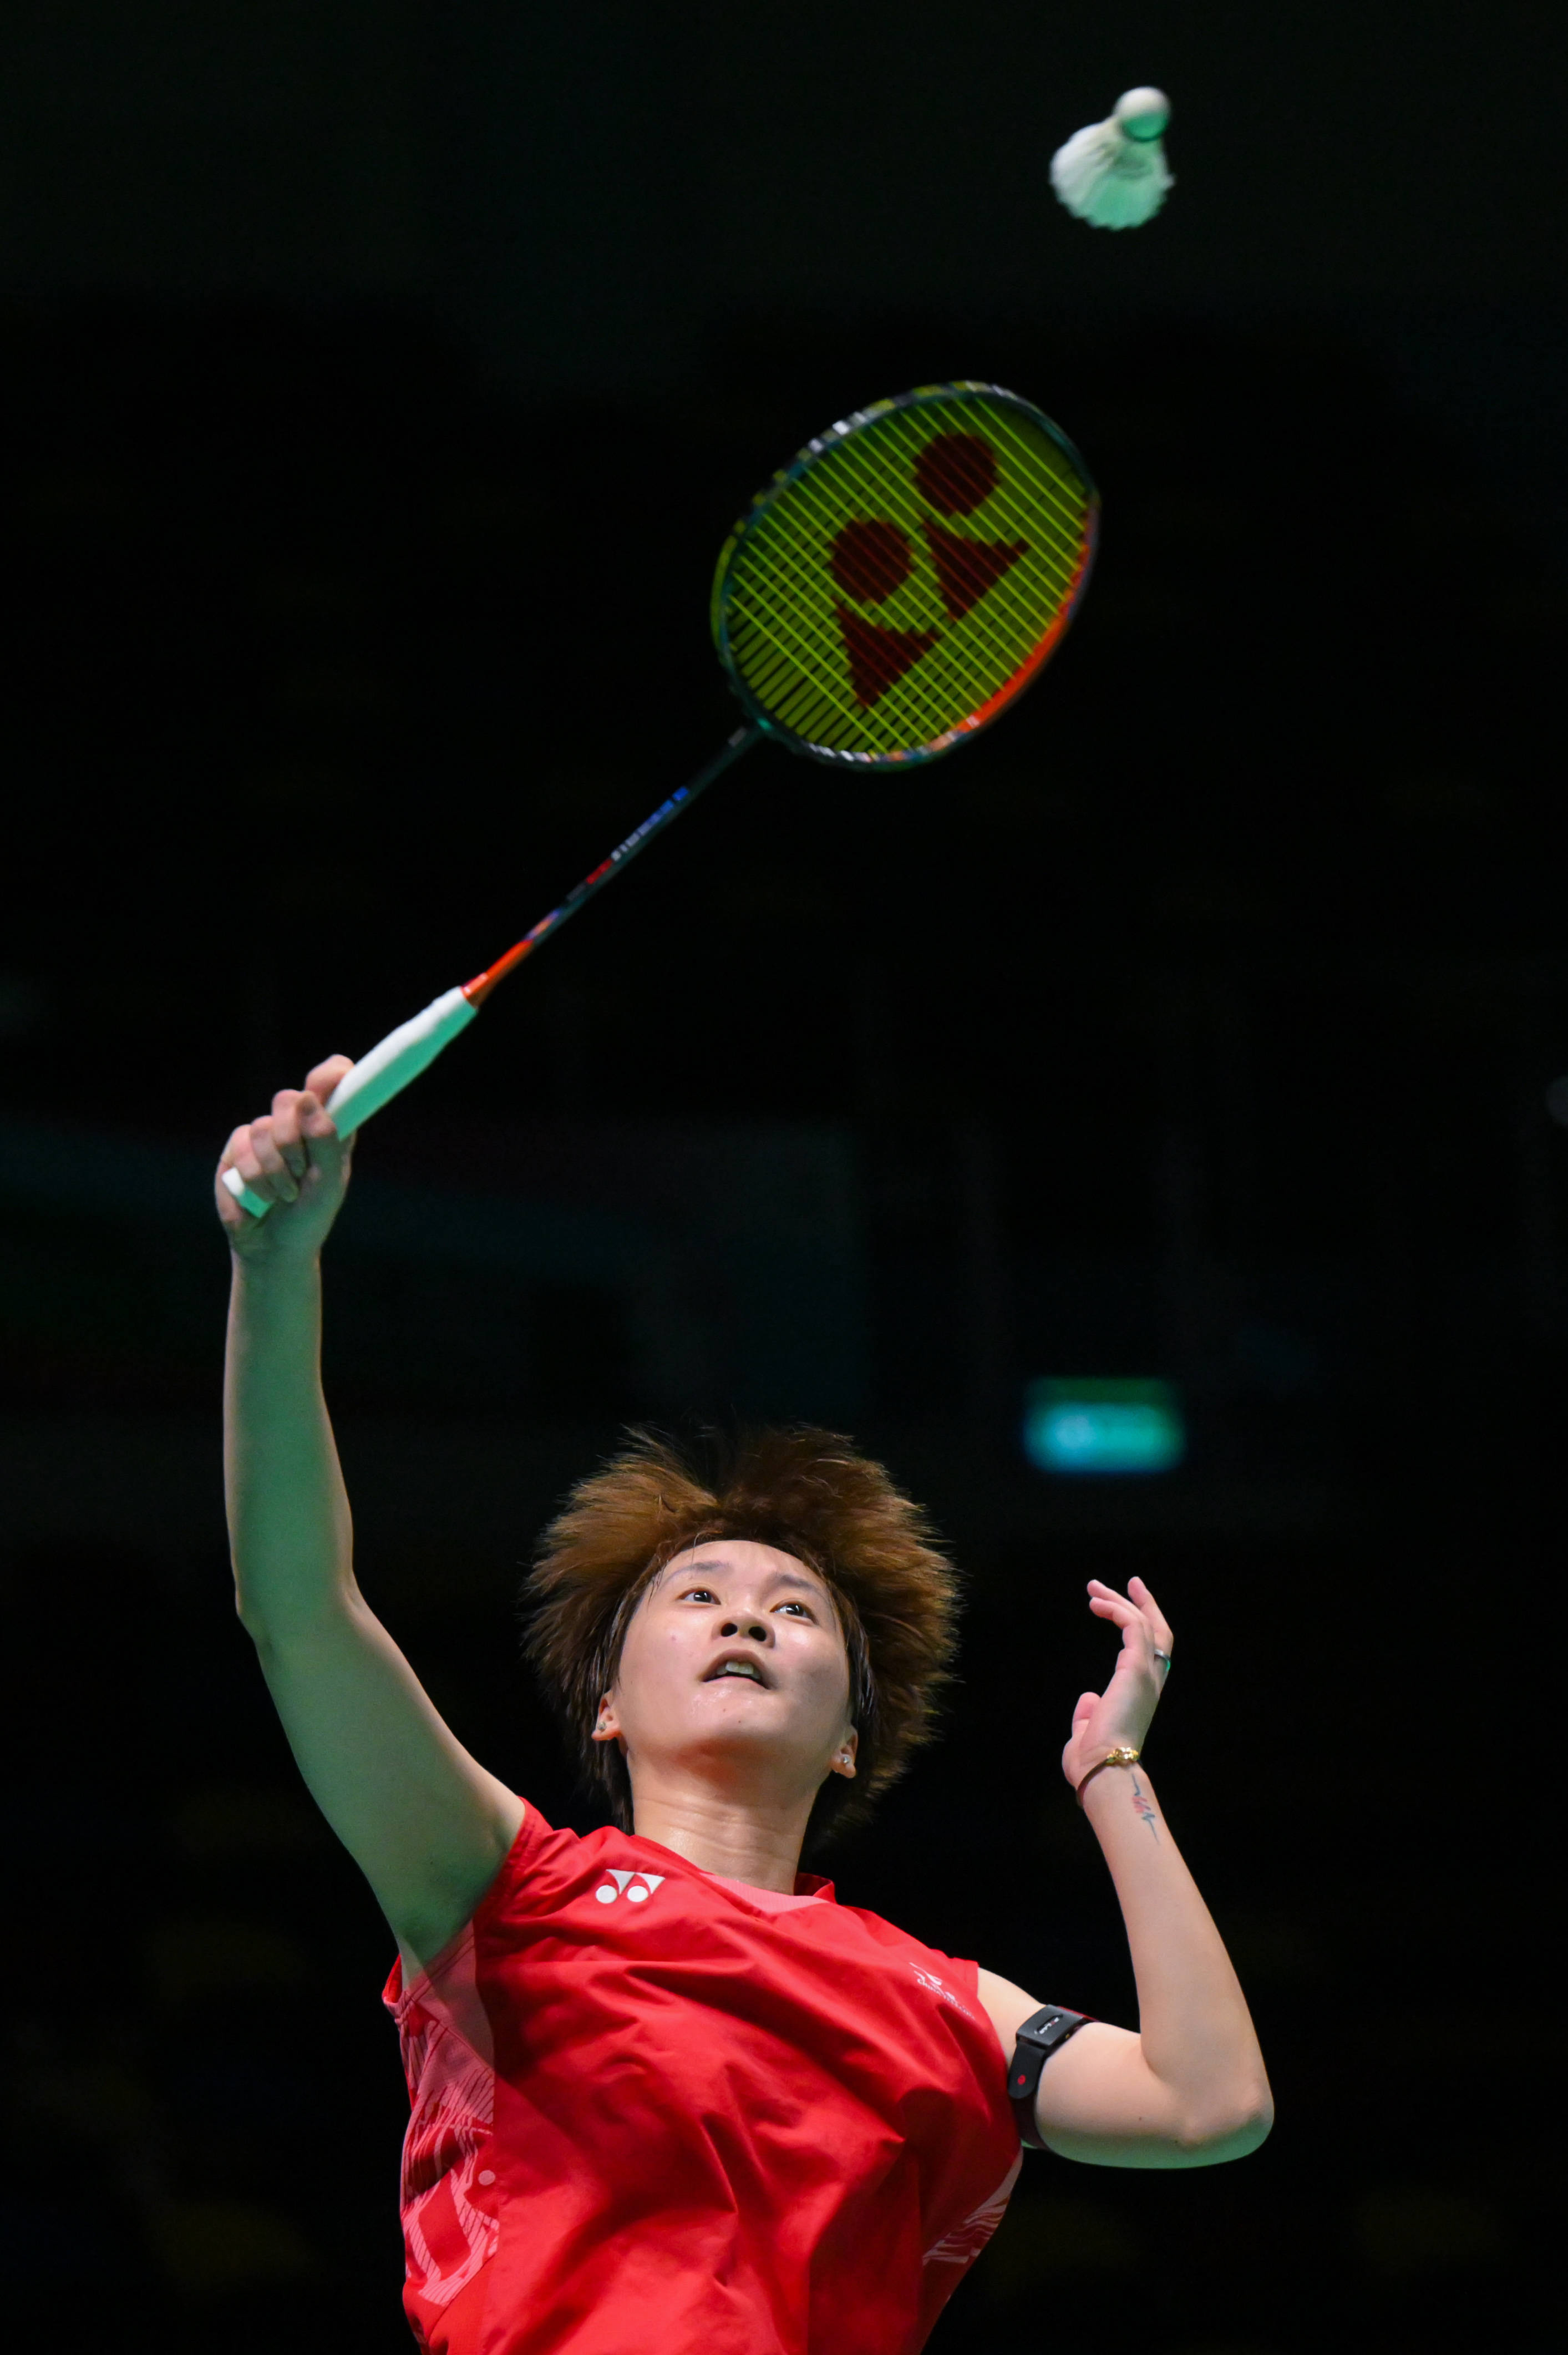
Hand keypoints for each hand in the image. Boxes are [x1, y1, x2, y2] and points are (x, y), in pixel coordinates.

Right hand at [215, 1055, 355, 1259]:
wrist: (274, 1247)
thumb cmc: (310, 1215)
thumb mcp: (329, 1183)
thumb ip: (326, 1141)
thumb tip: (307, 1098)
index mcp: (329, 1126)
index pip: (331, 1082)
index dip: (330, 1075)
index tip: (330, 1082)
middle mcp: (296, 1124)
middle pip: (289, 1099)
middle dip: (293, 1139)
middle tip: (301, 1172)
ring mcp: (265, 1134)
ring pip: (263, 1127)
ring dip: (275, 1169)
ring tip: (285, 1194)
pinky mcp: (237, 1149)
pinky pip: (242, 1146)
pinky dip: (255, 1177)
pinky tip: (263, 1196)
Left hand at [1060, 1575, 1172, 1790]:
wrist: (1103, 1770)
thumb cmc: (1093, 1761)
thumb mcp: (1088, 1732)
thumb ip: (1089, 1714)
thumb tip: (1089, 1699)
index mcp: (1141, 1697)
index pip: (1149, 1655)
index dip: (1141, 1628)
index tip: (1123, 1609)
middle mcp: (1149, 1683)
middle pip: (1157, 1633)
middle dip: (1144, 1605)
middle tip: (1130, 1582)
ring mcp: (1146, 1674)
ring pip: (1143, 1624)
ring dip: (1120, 1601)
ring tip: (1094, 1588)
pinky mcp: (1135, 1668)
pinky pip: (1132, 1627)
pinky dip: (1117, 1610)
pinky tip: (1097, 1604)